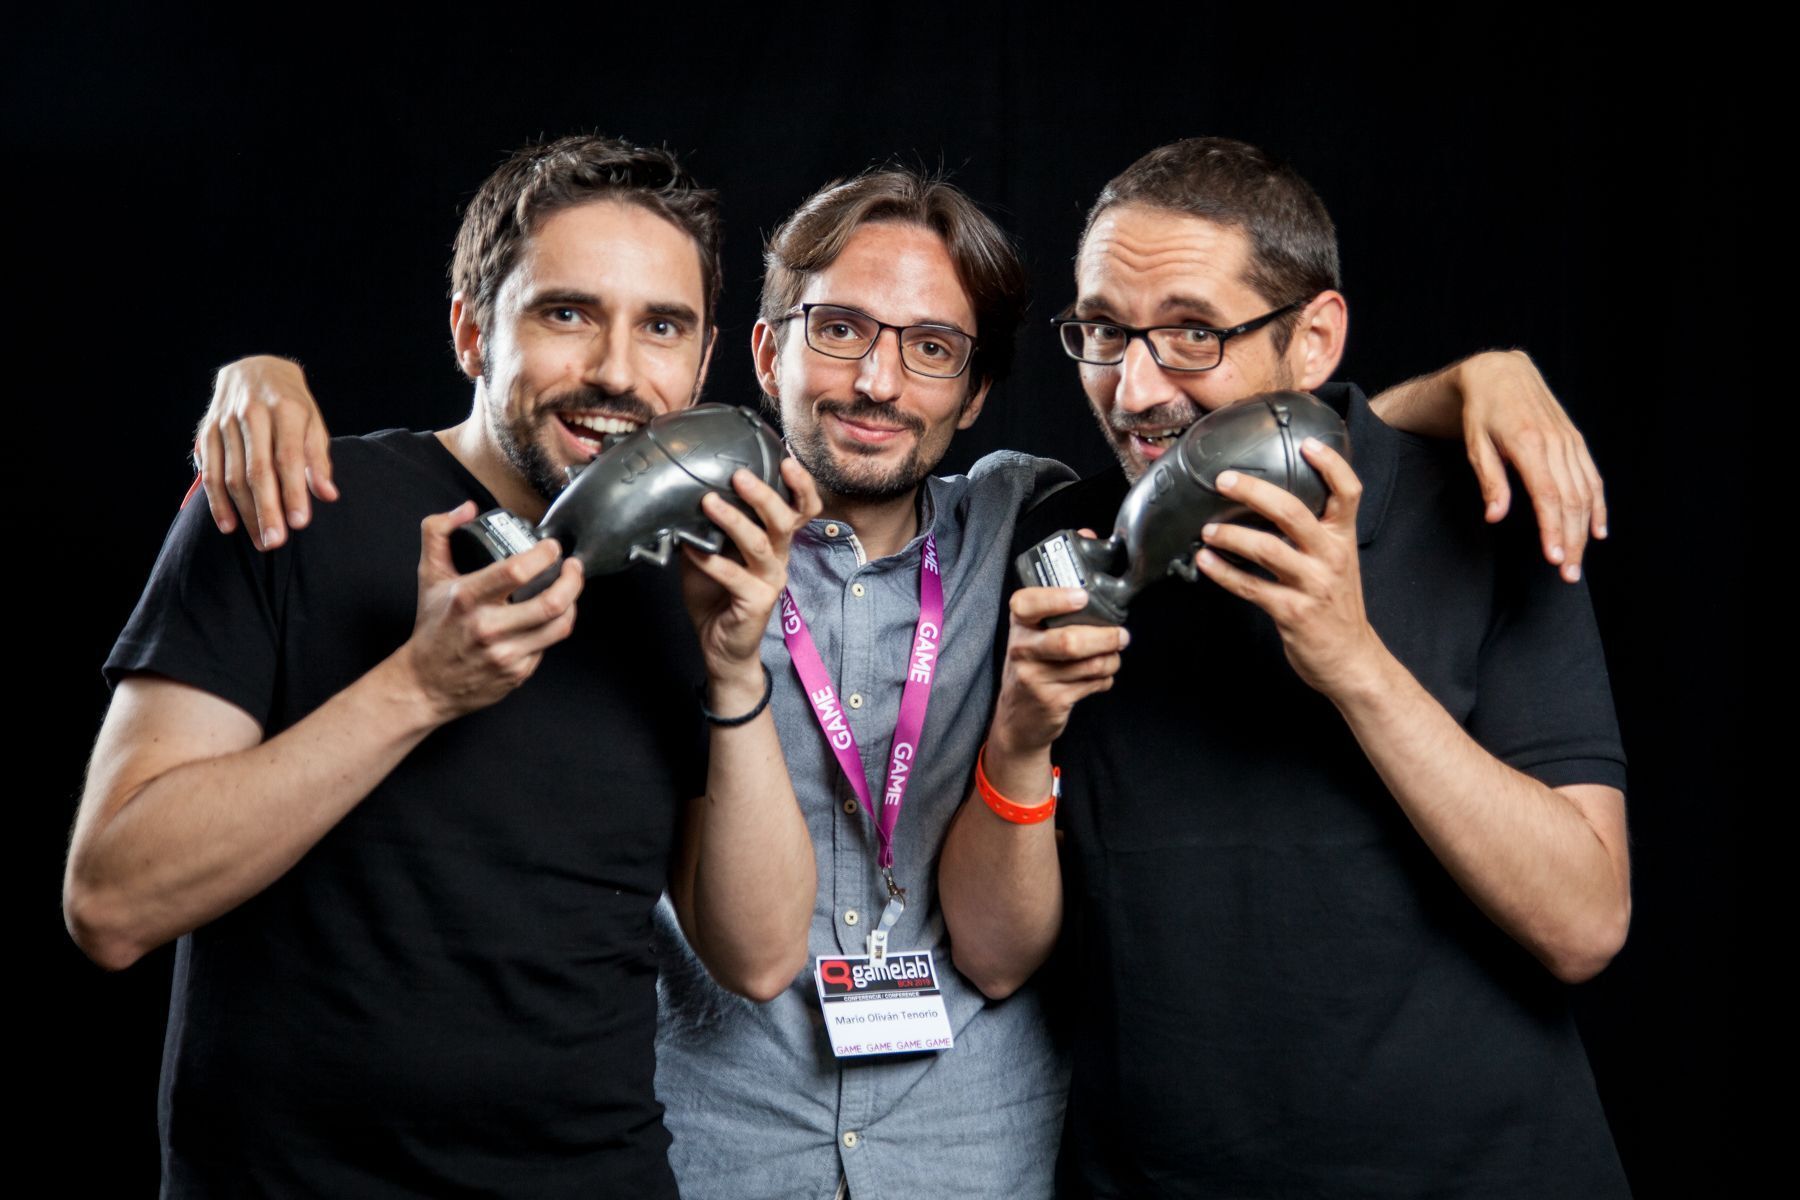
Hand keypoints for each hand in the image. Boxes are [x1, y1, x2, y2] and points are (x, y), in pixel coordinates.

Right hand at [193, 355, 337, 548]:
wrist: (254, 369)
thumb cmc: (293, 404)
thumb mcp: (314, 423)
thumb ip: (319, 459)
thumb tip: (328, 495)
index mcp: (286, 408)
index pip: (289, 457)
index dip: (294, 491)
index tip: (300, 523)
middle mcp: (252, 413)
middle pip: (257, 470)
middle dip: (266, 509)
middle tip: (275, 542)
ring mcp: (225, 421)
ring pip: (231, 475)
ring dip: (244, 512)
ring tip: (261, 541)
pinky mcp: (207, 431)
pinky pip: (209, 471)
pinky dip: (217, 501)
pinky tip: (229, 525)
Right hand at [397, 503, 583, 721]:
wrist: (426, 684)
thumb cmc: (433, 629)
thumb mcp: (429, 576)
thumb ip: (438, 533)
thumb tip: (466, 509)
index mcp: (467, 599)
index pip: (516, 571)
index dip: (544, 555)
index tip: (551, 547)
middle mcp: (488, 628)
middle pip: (551, 602)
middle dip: (573, 579)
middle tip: (573, 566)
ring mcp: (506, 654)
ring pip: (559, 626)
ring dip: (573, 602)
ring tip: (569, 588)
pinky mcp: (518, 673)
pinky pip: (548, 645)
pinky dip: (552, 628)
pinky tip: (547, 617)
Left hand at [680, 458, 822, 711]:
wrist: (720, 646)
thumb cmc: (717, 596)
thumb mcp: (711, 553)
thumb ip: (706, 527)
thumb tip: (682, 493)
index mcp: (775, 542)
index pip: (801, 510)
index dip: (800, 486)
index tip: (786, 459)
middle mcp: (780, 559)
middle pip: (784, 521)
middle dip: (764, 495)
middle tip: (739, 475)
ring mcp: (770, 581)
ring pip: (760, 544)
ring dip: (734, 521)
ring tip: (709, 502)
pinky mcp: (757, 602)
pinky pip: (733, 576)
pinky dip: (709, 560)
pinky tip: (689, 548)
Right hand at [989, 587, 1129, 755]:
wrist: (1017, 718)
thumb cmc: (1032, 668)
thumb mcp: (1031, 638)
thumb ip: (1055, 619)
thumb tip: (1102, 607)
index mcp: (1019, 626)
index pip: (1027, 604)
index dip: (1056, 599)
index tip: (1082, 597)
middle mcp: (1022, 650)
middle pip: (1069, 641)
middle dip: (1105, 638)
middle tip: (1121, 635)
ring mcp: (1035, 678)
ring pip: (1089, 665)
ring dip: (1111, 660)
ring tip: (1113, 657)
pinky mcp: (1052, 701)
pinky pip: (1093, 684)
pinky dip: (1106, 678)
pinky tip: (1101, 677)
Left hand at [1196, 440, 1385, 696]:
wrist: (1351, 659)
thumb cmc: (1336, 606)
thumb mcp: (1337, 561)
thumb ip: (1316, 533)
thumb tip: (1272, 501)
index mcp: (1343, 539)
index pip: (1348, 492)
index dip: (1330, 464)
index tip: (1305, 442)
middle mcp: (1331, 557)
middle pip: (1293, 511)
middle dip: (1253, 491)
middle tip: (1223, 480)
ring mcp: (1312, 585)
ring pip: (1266, 548)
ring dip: (1229, 536)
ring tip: (1206, 530)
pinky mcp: (1292, 612)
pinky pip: (1250, 587)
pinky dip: (1223, 573)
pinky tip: (1205, 561)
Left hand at [1458, 350, 1606, 581]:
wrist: (1500, 373)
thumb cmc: (1481, 411)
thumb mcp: (1475, 444)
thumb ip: (1490, 481)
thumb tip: (1495, 517)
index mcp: (1529, 443)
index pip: (1547, 495)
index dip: (1552, 529)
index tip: (1553, 559)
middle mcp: (1556, 443)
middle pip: (1571, 501)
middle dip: (1571, 541)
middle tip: (1568, 575)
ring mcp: (1570, 441)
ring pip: (1585, 493)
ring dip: (1584, 530)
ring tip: (1578, 562)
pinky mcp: (1576, 441)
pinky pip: (1593, 477)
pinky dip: (1598, 505)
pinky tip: (1598, 530)